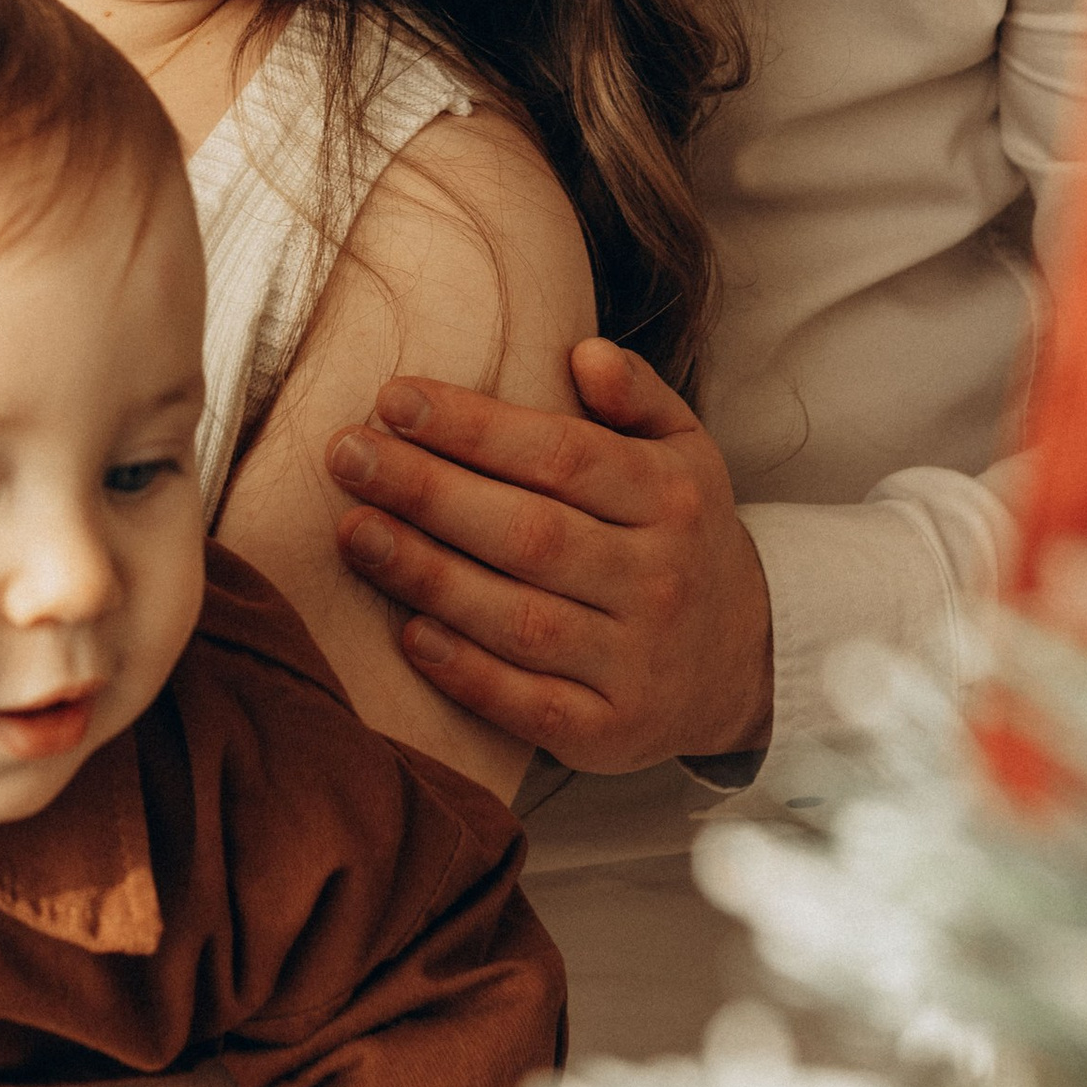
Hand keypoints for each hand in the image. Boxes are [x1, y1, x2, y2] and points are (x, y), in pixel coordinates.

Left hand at [328, 339, 775, 774]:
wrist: (741, 661)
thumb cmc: (677, 533)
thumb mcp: (683, 450)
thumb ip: (637, 394)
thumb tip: (584, 353)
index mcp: (672, 498)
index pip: (563, 455)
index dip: (474, 427)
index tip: (391, 399)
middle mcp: (659, 579)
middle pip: (530, 533)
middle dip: (428, 491)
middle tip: (346, 455)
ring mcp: (636, 662)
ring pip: (519, 619)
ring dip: (427, 575)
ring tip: (352, 531)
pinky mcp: (610, 733)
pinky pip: (527, 706)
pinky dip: (465, 674)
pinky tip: (407, 633)